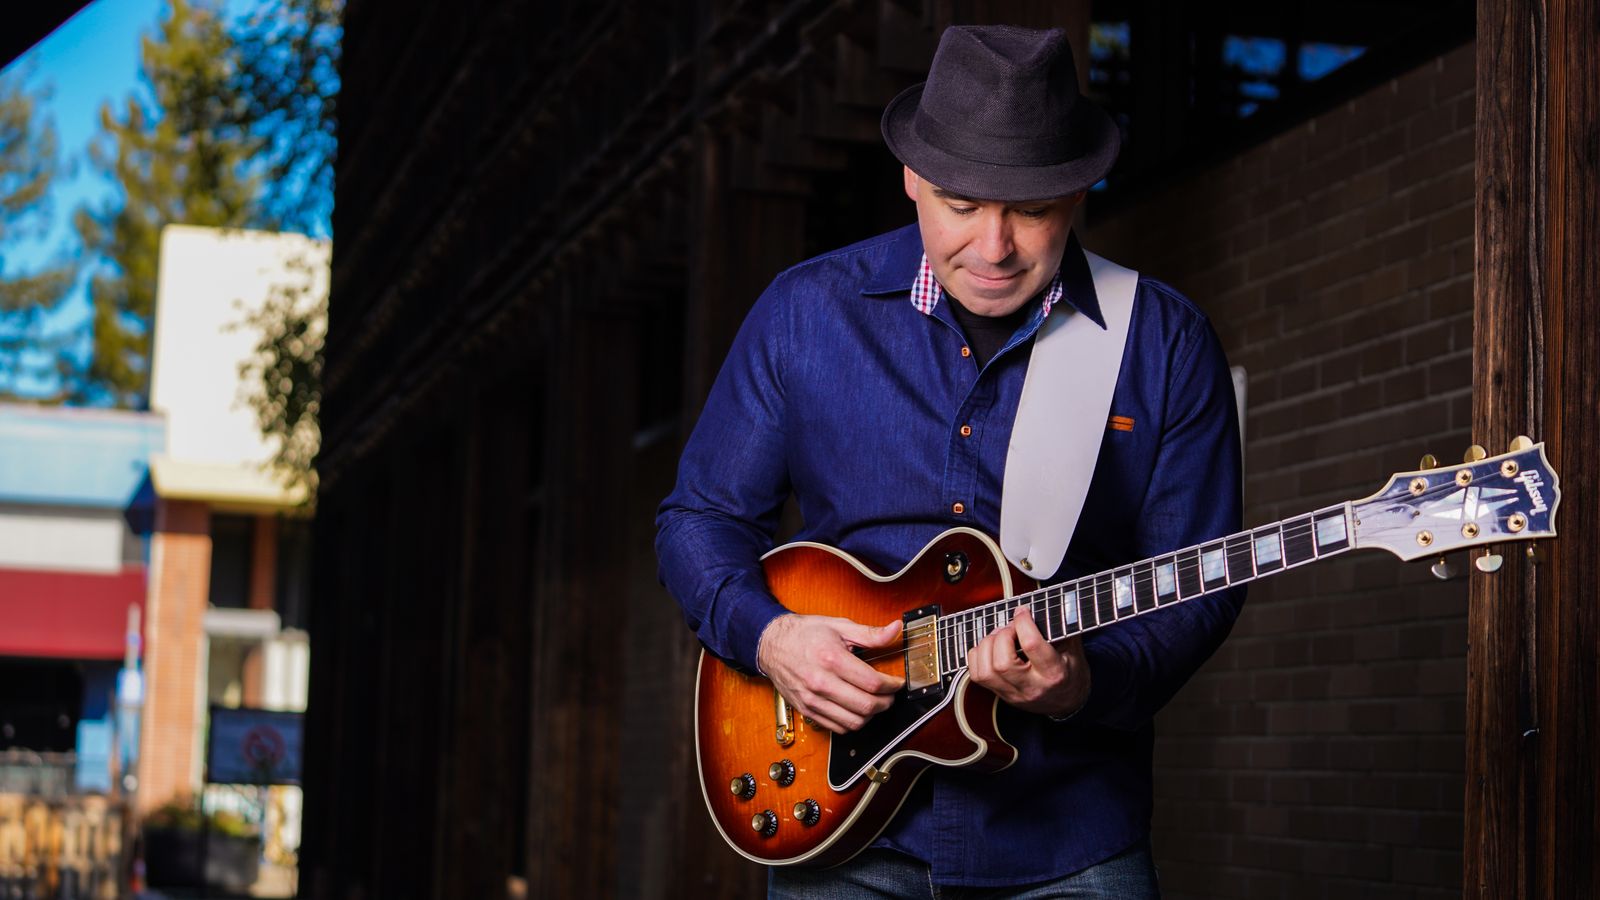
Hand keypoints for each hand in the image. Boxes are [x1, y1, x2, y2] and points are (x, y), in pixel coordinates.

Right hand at [756, 613, 904, 732]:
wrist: (771, 644)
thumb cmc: (804, 634)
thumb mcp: (839, 626)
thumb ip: (870, 633)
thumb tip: (895, 630)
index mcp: (831, 659)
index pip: (872, 683)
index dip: (892, 685)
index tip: (897, 682)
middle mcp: (821, 682)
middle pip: (866, 706)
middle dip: (886, 702)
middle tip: (890, 694)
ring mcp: (812, 699)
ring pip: (853, 722)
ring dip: (871, 715)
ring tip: (875, 702)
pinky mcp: (806, 710)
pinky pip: (837, 728)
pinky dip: (852, 722)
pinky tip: (856, 709)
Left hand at [967, 604, 1089, 718]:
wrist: (1067, 702)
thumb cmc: (1070, 671)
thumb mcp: (1074, 648)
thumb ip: (1062, 626)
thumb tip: (1047, 603)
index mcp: (1054, 673)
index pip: (1031, 645)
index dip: (1023, 622)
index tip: (1022, 611)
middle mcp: (1032, 687)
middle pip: (1002, 663)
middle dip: (1001, 636)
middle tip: (1010, 627)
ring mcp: (1014, 693)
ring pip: (985, 673)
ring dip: (986, 646)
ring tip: (998, 636)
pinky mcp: (1001, 695)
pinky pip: (977, 676)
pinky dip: (978, 656)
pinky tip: (990, 648)